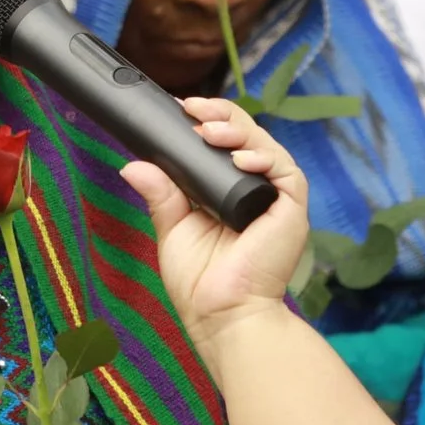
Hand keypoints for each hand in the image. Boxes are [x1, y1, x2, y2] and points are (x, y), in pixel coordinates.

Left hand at [120, 99, 307, 357]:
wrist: (220, 316)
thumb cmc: (201, 282)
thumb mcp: (174, 228)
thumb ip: (161, 193)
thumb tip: (132, 164)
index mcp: (229, 191)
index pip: (225, 143)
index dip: (209, 120)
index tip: (183, 108)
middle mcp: (255, 190)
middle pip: (248, 136)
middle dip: (222, 115)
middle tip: (194, 110)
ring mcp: (275, 199)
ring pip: (266, 146)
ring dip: (239, 130)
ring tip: (210, 130)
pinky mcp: (292, 210)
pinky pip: (286, 172)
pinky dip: (264, 158)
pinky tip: (240, 159)